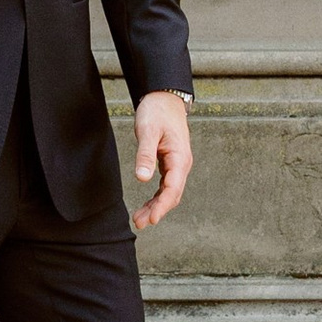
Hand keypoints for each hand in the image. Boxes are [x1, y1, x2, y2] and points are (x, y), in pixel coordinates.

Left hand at [131, 91, 192, 232]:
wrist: (164, 98)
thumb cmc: (157, 112)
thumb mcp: (147, 131)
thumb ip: (145, 155)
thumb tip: (142, 178)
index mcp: (180, 157)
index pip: (173, 188)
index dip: (163, 205)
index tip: (152, 219)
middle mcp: (182, 164)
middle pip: (173, 194)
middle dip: (158, 210)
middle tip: (140, 223)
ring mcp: (178, 165)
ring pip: (169, 192)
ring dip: (156, 206)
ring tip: (139, 219)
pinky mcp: (171, 163)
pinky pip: (166, 186)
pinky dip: (157, 197)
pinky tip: (147, 205)